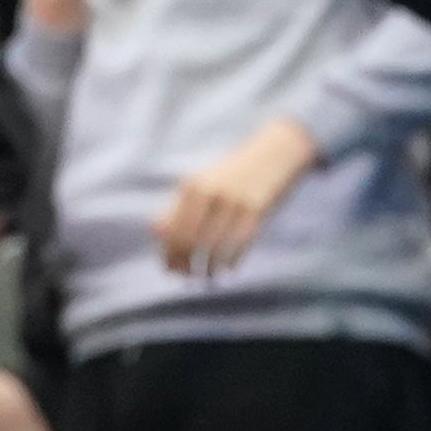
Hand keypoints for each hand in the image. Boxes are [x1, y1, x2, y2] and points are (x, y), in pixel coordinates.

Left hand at [155, 114, 318, 274]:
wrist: (274, 154)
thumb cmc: (232, 174)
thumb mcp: (202, 183)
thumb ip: (179, 206)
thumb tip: (156, 233)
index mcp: (192, 186)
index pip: (171, 229)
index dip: (168, 253)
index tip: (170, 268)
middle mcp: (211, 193)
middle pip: (189, 241)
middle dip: (185, 264)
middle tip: (187, 277)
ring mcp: (235, 202)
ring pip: (214, 248)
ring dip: (208, 268)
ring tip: (207, 275)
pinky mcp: (257, 211)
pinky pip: (239, 245)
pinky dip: (231, 262)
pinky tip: (227, 268)